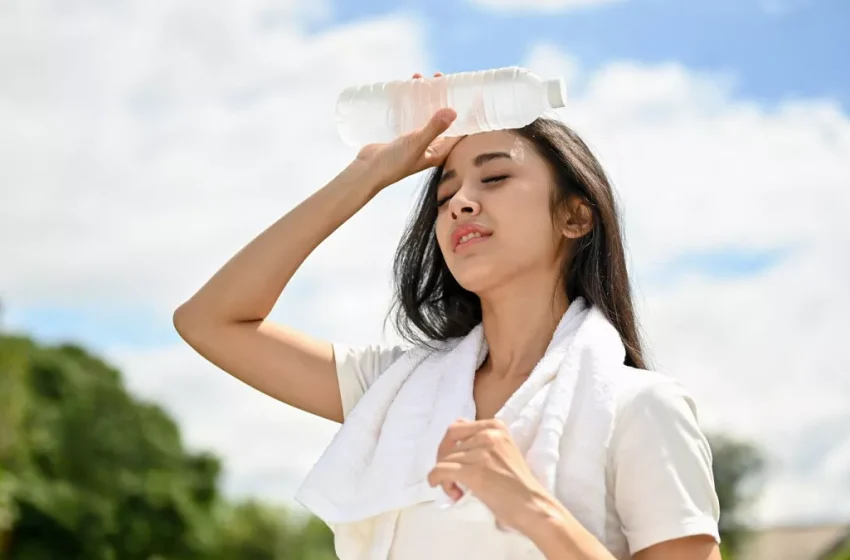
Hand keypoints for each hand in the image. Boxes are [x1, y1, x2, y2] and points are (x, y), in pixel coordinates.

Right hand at [347, 72, 462, 189]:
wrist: (368, 170)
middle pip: (442, 118)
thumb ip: (434, 128)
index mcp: (439, 151)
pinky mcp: (403, 135)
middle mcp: (430, 145)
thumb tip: (453, 112)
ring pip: (425, 114)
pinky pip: (412, 115)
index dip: (462, 112)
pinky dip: (411, 103)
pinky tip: (408, 90)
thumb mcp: (417, 143)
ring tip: (420, 78)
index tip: (462, 92)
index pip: (458, 131)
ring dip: (425, 97)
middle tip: (438, 77)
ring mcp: (416, 140)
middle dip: (441, 97)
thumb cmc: (395, 162)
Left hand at [427, 419, 556, 533]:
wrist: (533, 506)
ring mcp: (481, 452)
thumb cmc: (518, 484)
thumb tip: (452, 446)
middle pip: (449, 443)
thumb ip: (482, 443)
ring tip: (458, 490)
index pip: (457, 427)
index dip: (449, 445)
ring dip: (445, 477)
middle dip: (444, 460)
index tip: (452, 460)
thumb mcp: (503, 451)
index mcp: (496, 427)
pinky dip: (436, 480)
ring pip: (444, 459)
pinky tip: (449, 491)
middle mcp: (488, 435)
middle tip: (450, 477)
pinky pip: (441, 470)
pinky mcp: (474, 472)